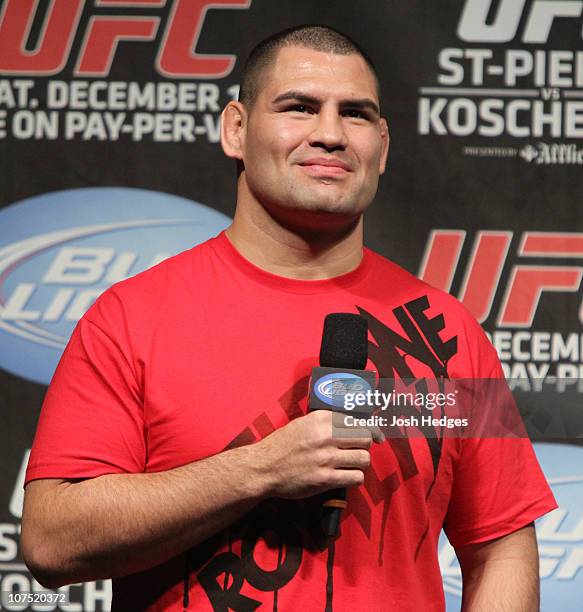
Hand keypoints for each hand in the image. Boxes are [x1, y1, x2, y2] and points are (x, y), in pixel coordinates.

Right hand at [251, 410, 383, 499]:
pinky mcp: (325, 478)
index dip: (373, 429)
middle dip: (364, 446)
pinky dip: (354, 478)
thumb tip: (355, 422)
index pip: (360, 420)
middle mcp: (326, 435)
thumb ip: (327, 422)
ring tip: (350, 465)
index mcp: (322, 418)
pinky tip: (346, 477)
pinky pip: (355, 477)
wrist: (264, 467)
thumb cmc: (283, 445)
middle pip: (365, 438)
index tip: (378, 437)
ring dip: (360, 463)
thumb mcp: (304, 423)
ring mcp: (326, 457)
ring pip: (364, 459)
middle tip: (356, 451)